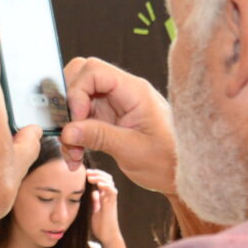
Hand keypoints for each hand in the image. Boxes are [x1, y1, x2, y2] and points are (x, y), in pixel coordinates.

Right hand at [61, 56, 176, 192]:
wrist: (180, 176)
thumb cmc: (168, 161)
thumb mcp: (133, 151)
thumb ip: (99, 137)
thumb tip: (67, 131)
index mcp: (134, 91)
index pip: (95, 71)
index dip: (77, 92)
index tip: (75, 120)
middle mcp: (122, 92)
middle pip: (82, 77)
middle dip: (68, 105)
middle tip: (70, 134)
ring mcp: (114, 104)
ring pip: (78, 100)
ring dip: (69, 125)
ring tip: (74, 153)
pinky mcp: (108, 119)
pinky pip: (81, 119)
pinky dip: (74, 136)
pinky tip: (77, 156)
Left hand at [85, 169, 120, 245]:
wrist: (107, 236)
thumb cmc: (100, 225)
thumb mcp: (93, 209)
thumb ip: (93, 200)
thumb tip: (90, 192)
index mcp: (103, 196)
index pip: (101, 179)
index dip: (94, 174)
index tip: (84, 173)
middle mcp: (108, 195)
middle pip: (106, 177)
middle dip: (97, 173)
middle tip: (86, 172)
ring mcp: (111, 199)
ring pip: (109, 182)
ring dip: (100, 177)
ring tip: (90, 177)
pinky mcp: (112, 204)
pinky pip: (112, 191)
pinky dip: (106, 186)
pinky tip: (98, 184)